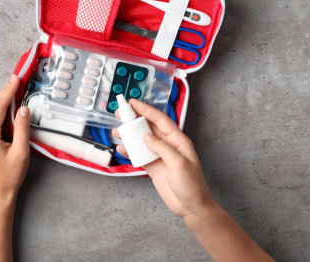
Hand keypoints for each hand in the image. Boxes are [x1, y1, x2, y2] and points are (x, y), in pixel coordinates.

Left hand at [0, 74, 29, 201]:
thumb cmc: (10, 175)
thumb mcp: (21, 151)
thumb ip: (21, 128)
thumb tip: (23, 109)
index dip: (7, 92)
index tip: (15, 79)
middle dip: (4, 92)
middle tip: (16, 79)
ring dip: (2, 101)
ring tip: (14, 89)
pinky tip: (8, 106)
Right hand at [113, 99, 215, 220]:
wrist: (191, 207)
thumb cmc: (192, 185)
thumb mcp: (178, 164)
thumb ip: (162, 148)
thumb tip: (146, 137)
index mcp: (179, 140)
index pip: (160, 120)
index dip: (146, 110)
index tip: (133, 103)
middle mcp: (169, 145)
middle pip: (149, 127)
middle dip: (135, 119)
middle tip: (120, 113)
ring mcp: (160, 156)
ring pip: (142, 140)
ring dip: (130, 135)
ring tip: (117, 131)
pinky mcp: (154, 167)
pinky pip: (139, 155)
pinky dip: (130, 151)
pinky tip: (122, 148)